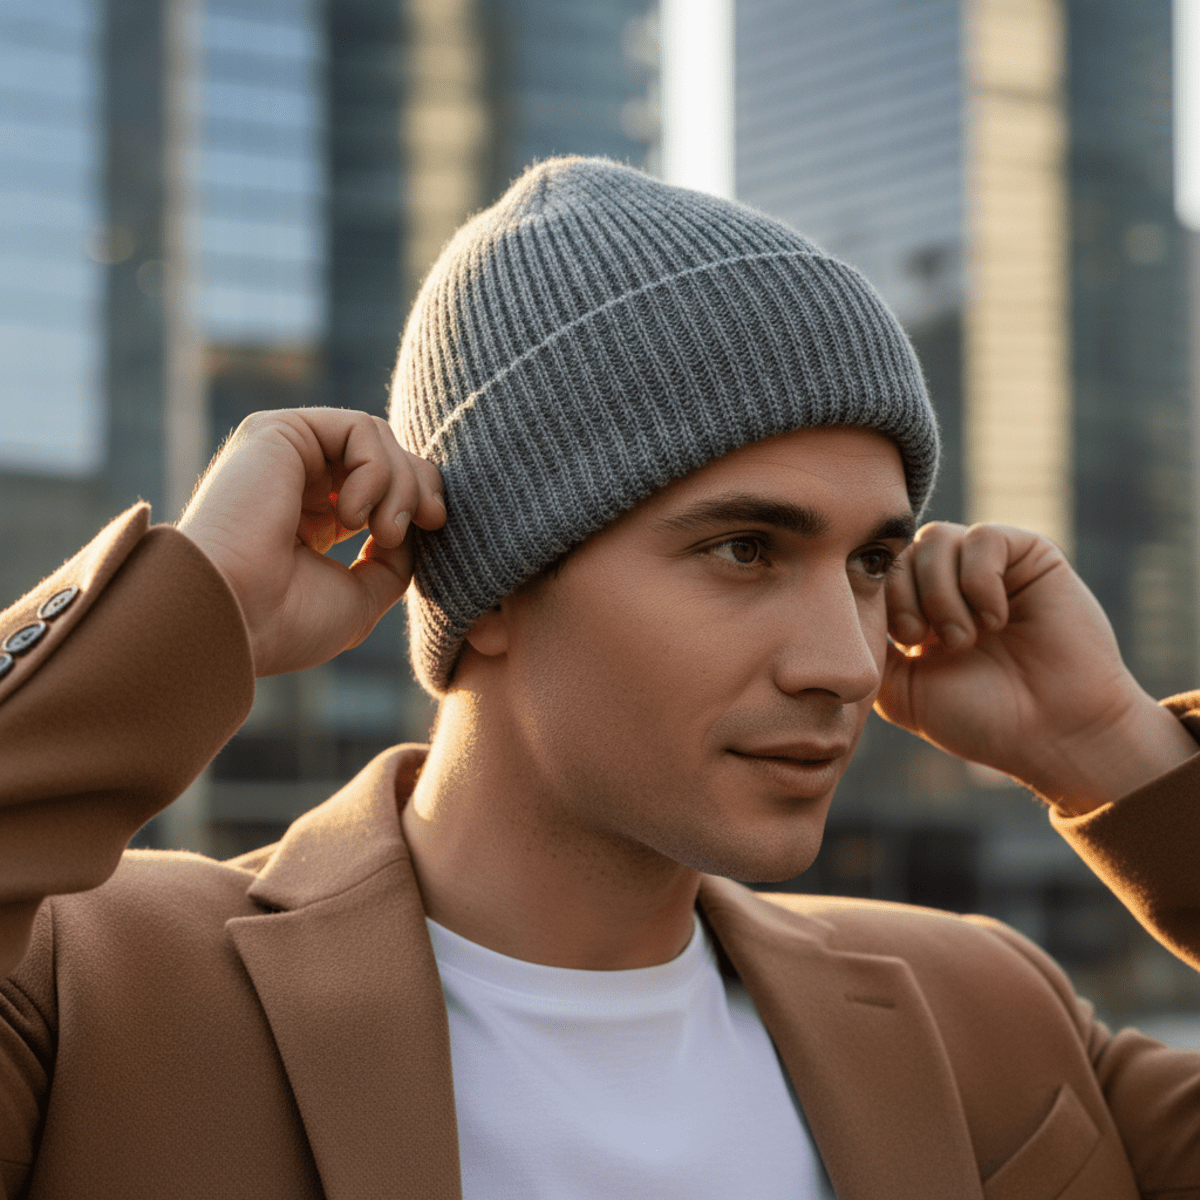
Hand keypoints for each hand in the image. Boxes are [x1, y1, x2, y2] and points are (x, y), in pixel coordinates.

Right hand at [177, 408, 445, 676]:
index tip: (436, 525)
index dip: (419, 496)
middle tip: (432, 520)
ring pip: (376, 438)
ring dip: (401, 484)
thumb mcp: (361, 595)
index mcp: (311, 519)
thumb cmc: (285, 621)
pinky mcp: (277, 431)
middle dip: (420, 483)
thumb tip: (417, 524)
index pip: (382, 484)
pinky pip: (358, 428)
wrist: (233, 617)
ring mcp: (284, 453)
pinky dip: (376, 469)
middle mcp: (295, 481)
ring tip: (385, 532)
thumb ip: (393, 559)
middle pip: (385, 453)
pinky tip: (352, 515)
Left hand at [876, 522, 1196, 813]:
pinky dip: (979, 579)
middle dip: (903, 595)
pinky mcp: (1030, 555)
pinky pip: (983, 537)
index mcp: (919, 610)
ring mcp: (990, 567)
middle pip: (901, 550)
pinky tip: (995, 620)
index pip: (877, 572)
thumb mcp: (902, 691)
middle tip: (924, 640)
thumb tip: (841, 611)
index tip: (902, 641)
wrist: (1054, 733)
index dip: (877, 596)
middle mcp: (952, 583)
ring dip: (940, 592)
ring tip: (963, 638)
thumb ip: (869, 649)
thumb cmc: (980, 719)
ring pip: (936, 538)